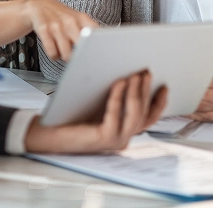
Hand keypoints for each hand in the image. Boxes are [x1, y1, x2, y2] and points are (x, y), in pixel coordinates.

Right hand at [24, 0, 97, 61]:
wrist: (35, 7)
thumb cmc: (59, 17)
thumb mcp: (75, 19)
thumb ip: (88, 31)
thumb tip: (101, 50)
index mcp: (81, 18)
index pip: (97, 33)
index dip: (99, 46)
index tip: (98, 54)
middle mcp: (70, 20)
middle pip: (83, 47)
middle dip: (81, 56)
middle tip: (78, 56)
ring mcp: (56, 25)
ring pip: (67, 54)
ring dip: (65, 56)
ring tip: (62, 50)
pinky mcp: (44, 30)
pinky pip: (53, 53)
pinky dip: (54, 55)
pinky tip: (53, 49)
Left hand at [25, 71, 167, 153]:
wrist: (48, 131)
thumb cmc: (70, 115)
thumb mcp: (97, 102)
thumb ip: (113, 95)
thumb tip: (128, 73)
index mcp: (123, 129)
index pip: (149, 117)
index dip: (159, 102)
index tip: (164, 84)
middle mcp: (123, 137)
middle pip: (144, 113)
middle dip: (147, 90)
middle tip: (147, 71)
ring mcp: (115, 140)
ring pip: (134, 115)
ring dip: (136, 92)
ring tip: (135, 75)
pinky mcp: (103, 139)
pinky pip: (115, 116)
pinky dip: (118, 97)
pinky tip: (118, 83)